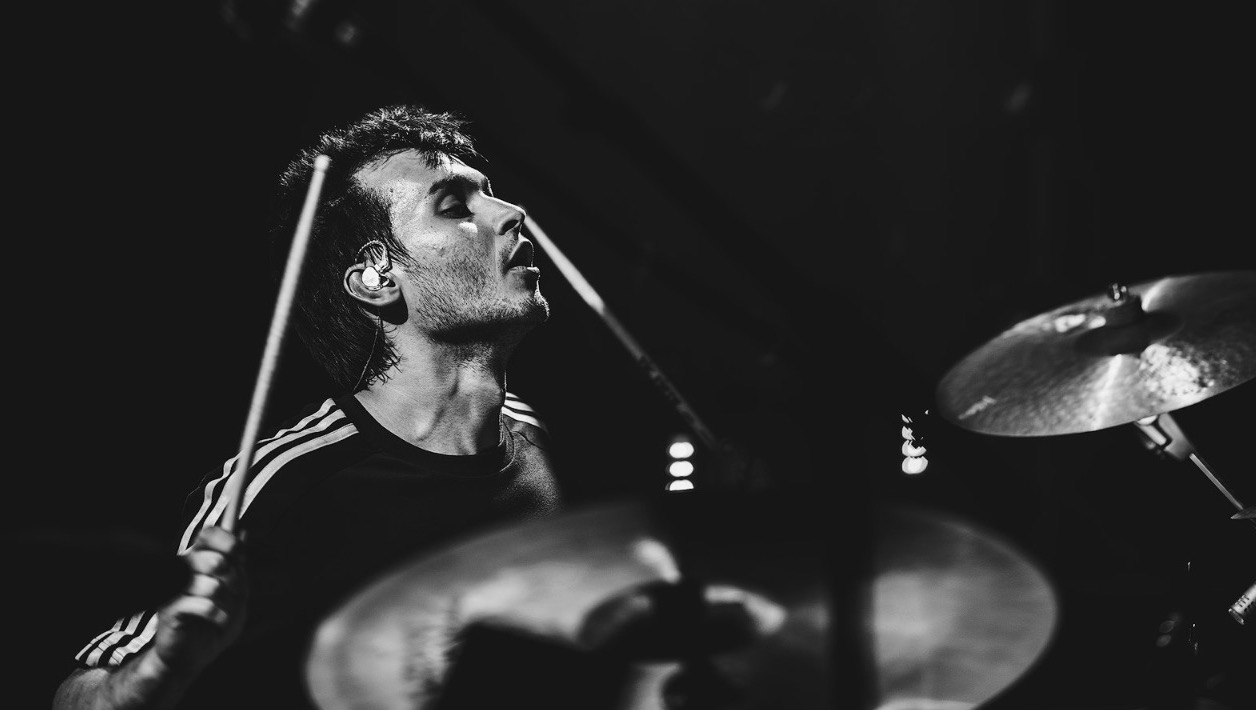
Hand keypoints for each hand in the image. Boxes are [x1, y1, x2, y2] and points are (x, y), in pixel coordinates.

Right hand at [150, 526, 248, 677]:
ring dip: (227, 602)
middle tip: (234, 594)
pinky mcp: (169, 609)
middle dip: (234, 580)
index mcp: (197, 559)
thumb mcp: (235, 592)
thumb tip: (244, 532)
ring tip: (225, 612)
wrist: (192, 656)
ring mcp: (174, 589)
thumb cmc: (213, 622)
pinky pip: (203, 605)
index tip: (239, 554)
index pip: (209, 534)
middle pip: (213, 559)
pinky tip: (218, 621)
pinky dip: (218, 615)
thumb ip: (238, 564)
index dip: (228, 541)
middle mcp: (182, 569)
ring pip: (211, 585)